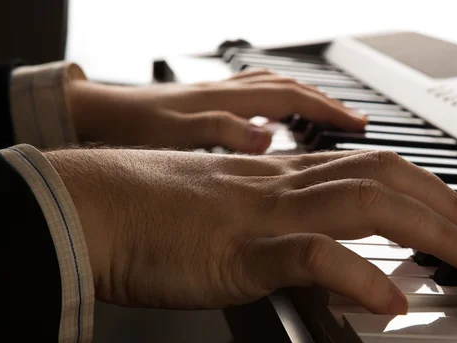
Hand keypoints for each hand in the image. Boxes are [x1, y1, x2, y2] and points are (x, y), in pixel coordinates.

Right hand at [46, 149, 456, 313]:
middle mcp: (282, 188)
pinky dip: (358, 276)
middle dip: (446, 205)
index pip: (370, 167)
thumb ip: (284, 232)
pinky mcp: (240, 254)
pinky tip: (393, 301)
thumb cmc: (152, 211)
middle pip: (384, 178)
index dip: (424, 185)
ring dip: (427, 231)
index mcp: (280, 179)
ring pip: (363, 205)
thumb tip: (329, 260)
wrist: (95, 207)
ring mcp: (264, 217)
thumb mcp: (233, 215)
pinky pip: (311, 257)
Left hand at [66, 70, 366, 153]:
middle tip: (356, 122)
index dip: (330, 112)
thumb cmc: (132, 129)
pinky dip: (276, 108)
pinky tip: (276, 127)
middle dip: (328, 105)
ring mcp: (219, 98)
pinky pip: (254, 100)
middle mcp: (229, 94)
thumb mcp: (176, 135)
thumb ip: (222, 133)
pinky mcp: (208, 106)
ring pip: (274, 91)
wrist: (96, 115)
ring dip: (306, 103)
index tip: (360, 126)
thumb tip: (268, 140)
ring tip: (328, 121)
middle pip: (292, 90)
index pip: (294, 99)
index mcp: (229, 101)